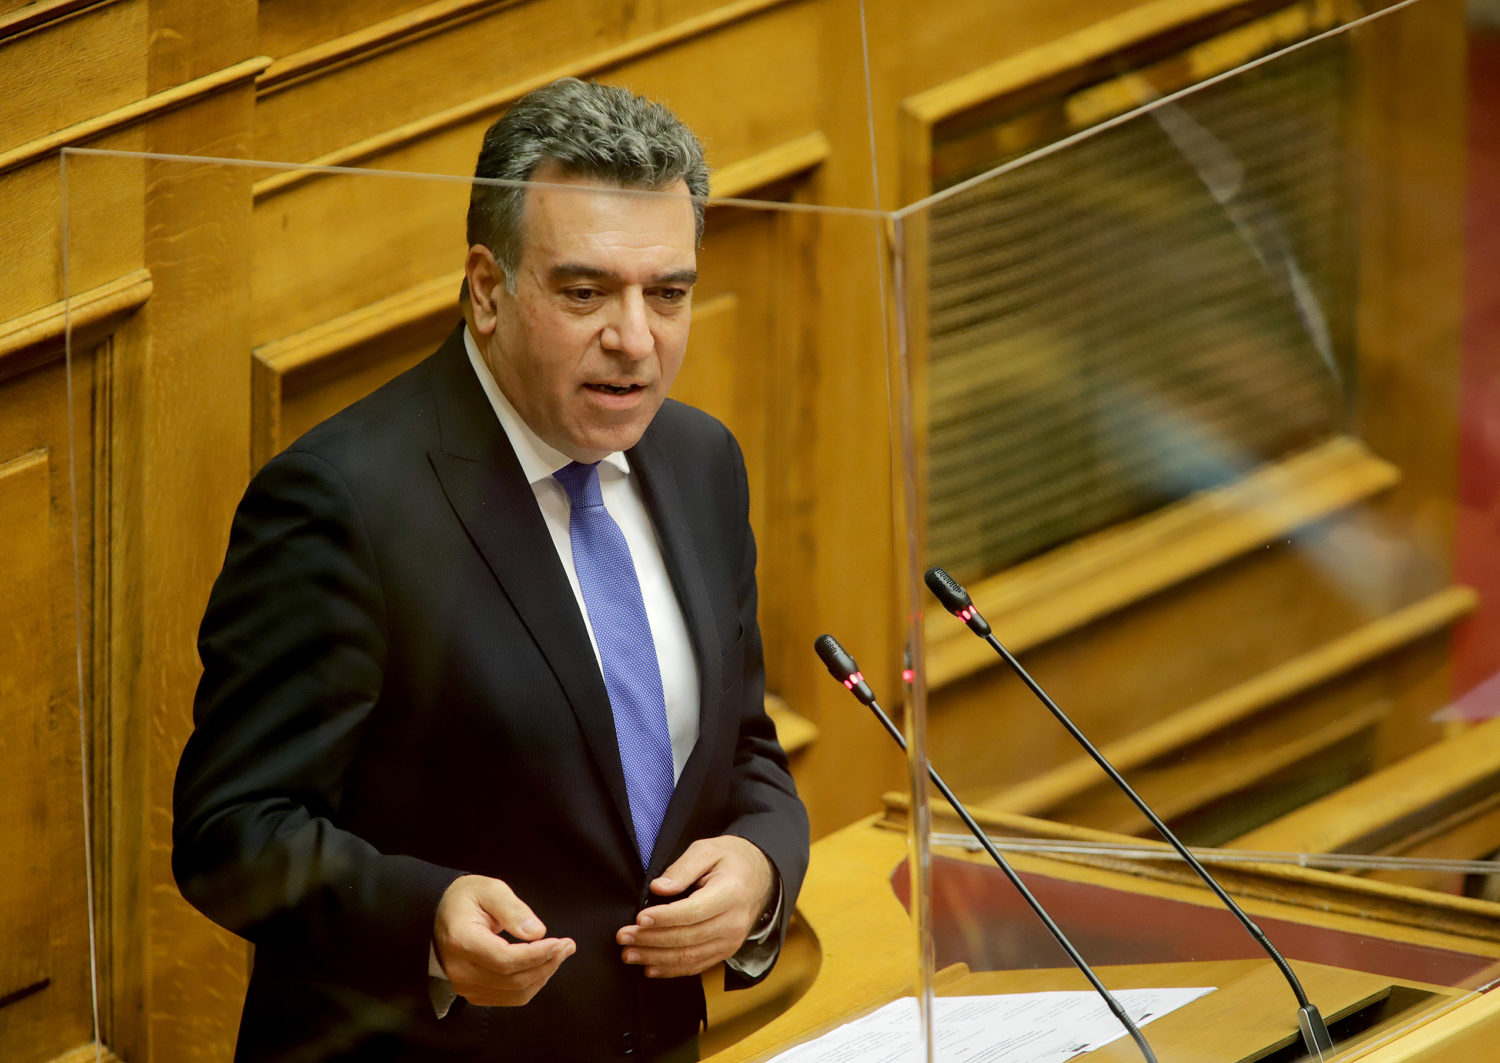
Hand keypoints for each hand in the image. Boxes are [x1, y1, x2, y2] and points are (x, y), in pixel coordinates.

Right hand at [434, 874, 574, 1005]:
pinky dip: (532, 984)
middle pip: (512, 979)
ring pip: (515, 992)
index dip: (536, 955)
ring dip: (543, 975)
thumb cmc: (466, 899)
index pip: (504, 959)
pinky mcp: (474, 993)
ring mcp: (465, 986)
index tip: (560, 942)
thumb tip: (537, 932)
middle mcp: (460, 969)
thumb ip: (513, 909)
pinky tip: (543, 965)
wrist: (441, 916)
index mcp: (461, 940)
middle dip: (546, 963)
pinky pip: (510, 998)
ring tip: (560, 953)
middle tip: (568, 945)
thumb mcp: (489, 890)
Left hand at [616, 836, 773, 978]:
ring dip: (655, 958)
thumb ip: (682, 868)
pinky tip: (650, 967)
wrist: (760, 877)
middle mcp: (734, 922)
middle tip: (623, 937)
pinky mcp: (726, 951)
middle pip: (687, 938)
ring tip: (629, 954)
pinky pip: (697, 966)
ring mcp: (731, 941)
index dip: (664, 918)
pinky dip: (672, 969)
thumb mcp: (707, 850)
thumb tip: (659, 888)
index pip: (693, 912)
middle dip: (651, 940)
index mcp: (731, 893)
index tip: (638, 918)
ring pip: (689, 957)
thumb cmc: (730, 859)